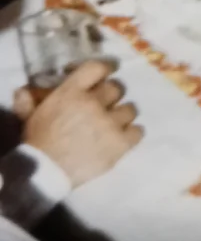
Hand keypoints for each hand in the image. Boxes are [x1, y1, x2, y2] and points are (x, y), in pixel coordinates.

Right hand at [13, 59, 142, 187]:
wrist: (45, 173)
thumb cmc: (38, 142)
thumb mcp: (31, 116)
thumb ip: (30, 99)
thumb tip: (24, 89)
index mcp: (72, 92)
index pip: (97, 67)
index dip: (106, 67)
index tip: (109, 70)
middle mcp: (94, 102)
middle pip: (116, 88)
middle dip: (112, 96)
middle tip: (105, 105)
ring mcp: (110, 123)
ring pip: (130, 109)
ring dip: (122, 115)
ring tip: (113, 123)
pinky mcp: (120, 143)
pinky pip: (138, 131)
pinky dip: (132, 133)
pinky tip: (124, 137)